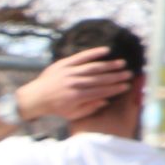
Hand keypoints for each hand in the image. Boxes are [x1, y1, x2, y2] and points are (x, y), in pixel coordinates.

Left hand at [15, 47, 130, 123]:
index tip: (126, 86)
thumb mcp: (73, 114)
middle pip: (99, 79)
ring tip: (122, 63)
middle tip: (128, 74)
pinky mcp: (64, 64)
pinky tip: (106, 50)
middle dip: (116, 76)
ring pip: (92, 67)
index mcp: (77, 97)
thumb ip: (90, 108)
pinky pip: (80, 57)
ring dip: (109, 65)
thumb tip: (105, 101)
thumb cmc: (56, 108)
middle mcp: (74, 83)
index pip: (101, 91)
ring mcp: (68, 72)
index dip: (115, 88)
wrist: (35, 97)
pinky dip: (93, 53)